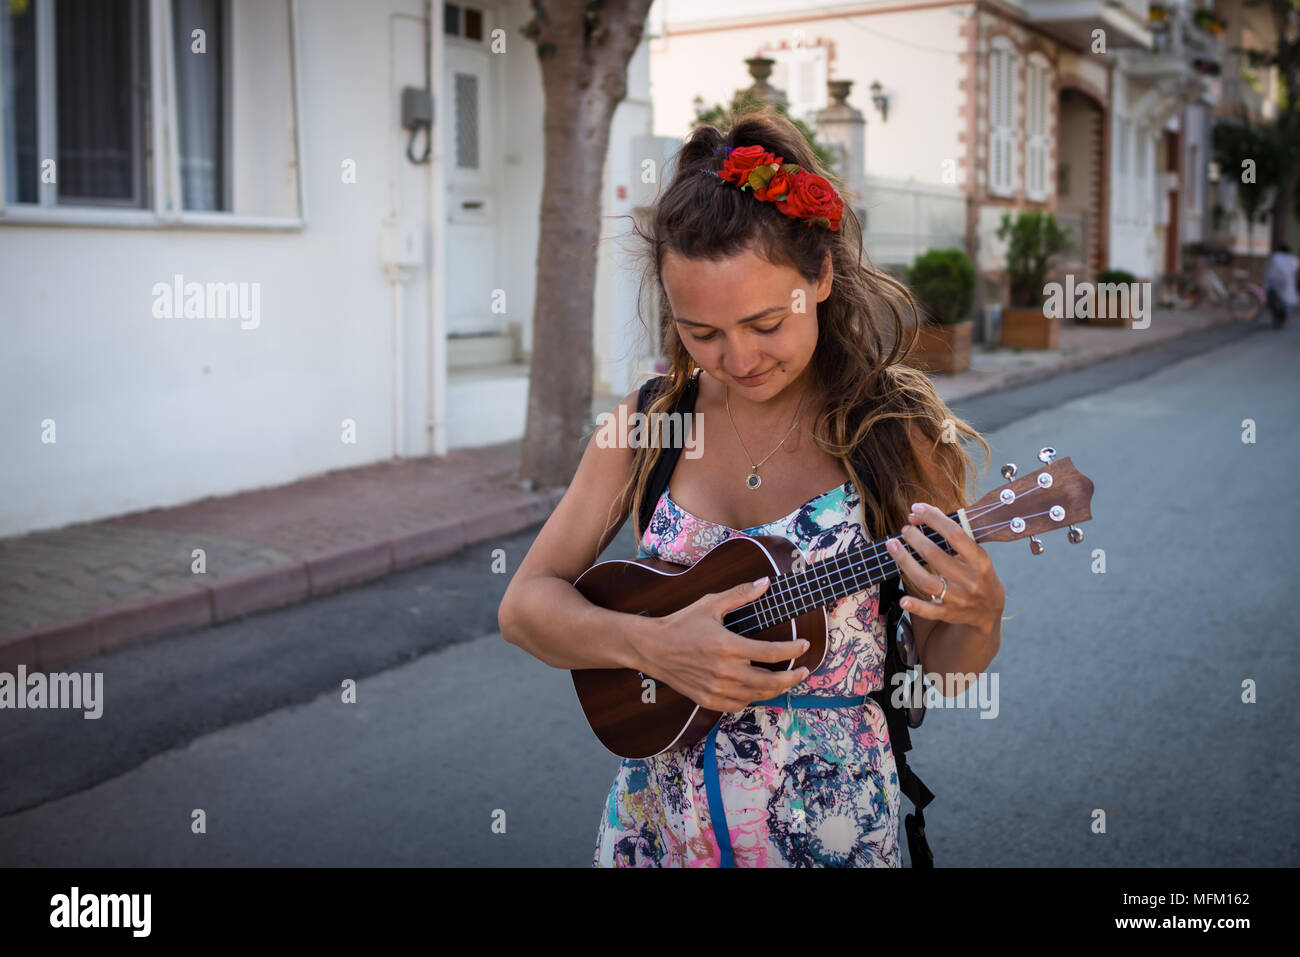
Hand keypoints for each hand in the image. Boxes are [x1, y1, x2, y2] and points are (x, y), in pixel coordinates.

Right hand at [633, 577, 809, 712]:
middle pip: (770, 681)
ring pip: (757, 696)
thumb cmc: (681, 624)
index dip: (793, 650)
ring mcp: (716, 689)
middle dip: (793, 678)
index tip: (805, 645)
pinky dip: (752, 698)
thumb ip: (740, 594)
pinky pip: (739, 705)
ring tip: (786, 681)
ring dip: (776, 689)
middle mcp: (724, 671)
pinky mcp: (708, 699)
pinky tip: (757, 690)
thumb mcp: (711, 604)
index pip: (771, 653)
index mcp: (728, 646)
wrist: (651, 648)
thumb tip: (766, 583)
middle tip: (804, 671)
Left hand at [885, 502, 1004, 639]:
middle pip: (935, 556)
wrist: (989, 609)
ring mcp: (958, 598)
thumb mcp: (976, 554)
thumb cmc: (978, 573)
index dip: (934, 519)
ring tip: (892, 545)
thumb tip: (920, 513)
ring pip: (926, 581)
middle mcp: (969, 579)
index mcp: (979, 560)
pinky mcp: (948, 613)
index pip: (955, 534)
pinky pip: (930, 611)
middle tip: (905, 529)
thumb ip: (952, 535)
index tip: (917, 508)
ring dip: (905, 562)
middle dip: (915, 539)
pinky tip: (903, 599)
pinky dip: (916, 606)